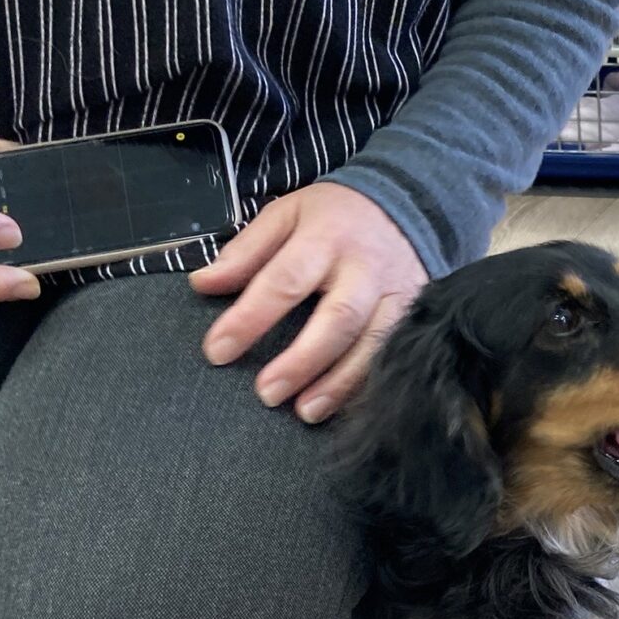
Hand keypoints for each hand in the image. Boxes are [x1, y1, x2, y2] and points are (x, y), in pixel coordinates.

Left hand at [191, 182, 426, 422]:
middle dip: (302, 360)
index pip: (284, 281)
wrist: (407, 207)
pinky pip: (393, 354)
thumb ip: (246, 251)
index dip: (250, 319)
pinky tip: (343, 407)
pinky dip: (367, 384)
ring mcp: (396, 295)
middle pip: (337, 319)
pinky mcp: (415, 315)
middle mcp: (364, 269)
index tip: (218, 351)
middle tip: (267, 393)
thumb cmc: (336, 217)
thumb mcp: (287, 214)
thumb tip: (203, 284)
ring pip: (372, 344)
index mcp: (325, 238)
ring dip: (338, 383)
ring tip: (305, 412)